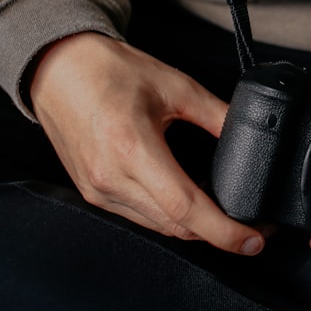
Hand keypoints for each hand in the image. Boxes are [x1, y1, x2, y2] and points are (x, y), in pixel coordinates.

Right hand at [29, 32, 265, 255]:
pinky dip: (169, 217)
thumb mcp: (175, 85)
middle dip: (218, 234)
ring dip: (194, 228)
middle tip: (251, 231)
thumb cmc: (108, 71)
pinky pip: (139, 217)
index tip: (252, 241)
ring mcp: (98, 189)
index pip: (184, 207)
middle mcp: (111, 177)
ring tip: (224, 217)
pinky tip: (188, 205)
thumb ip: (217, 113)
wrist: (58, 68)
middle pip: (175, 225)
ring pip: (158, 226)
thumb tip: (249, 134)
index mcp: (132, 147)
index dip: (223, 231)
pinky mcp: (92, 192)